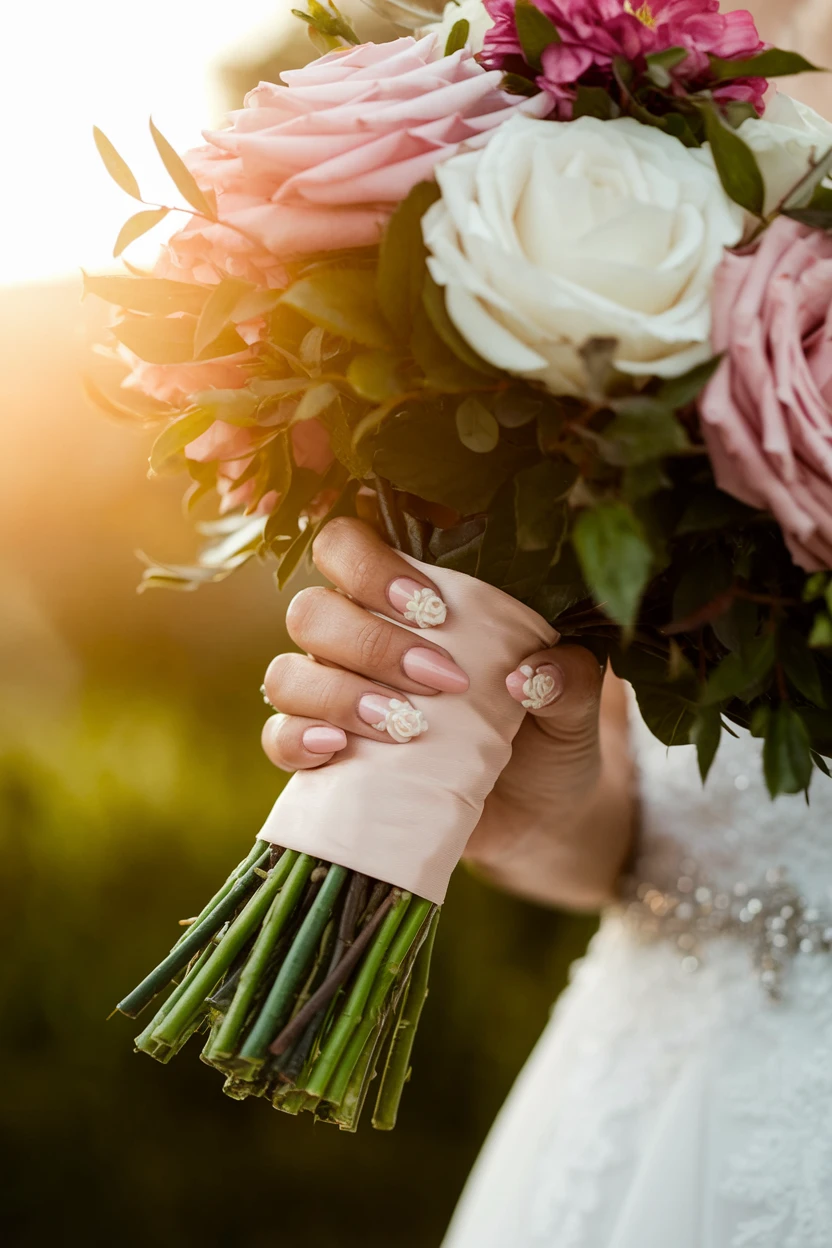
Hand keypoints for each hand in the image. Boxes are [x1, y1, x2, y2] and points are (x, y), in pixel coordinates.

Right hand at [261, 517, 634, 909]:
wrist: (538, 816)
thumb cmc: (547, 736)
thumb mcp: (572, 706)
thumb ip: (568, 680)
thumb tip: (529, 677)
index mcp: (406, 603)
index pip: (346, 545)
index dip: (369, 566)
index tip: (433, 610)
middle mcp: (357, 641)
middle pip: (311, 611)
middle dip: (370, 643)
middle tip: (442, 681)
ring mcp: (334, 699)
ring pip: (288, 673)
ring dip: (339, 695)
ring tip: (407, 726)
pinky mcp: (324, 760)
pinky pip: (278, 738)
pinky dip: (298, 740)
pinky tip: (340, 749)